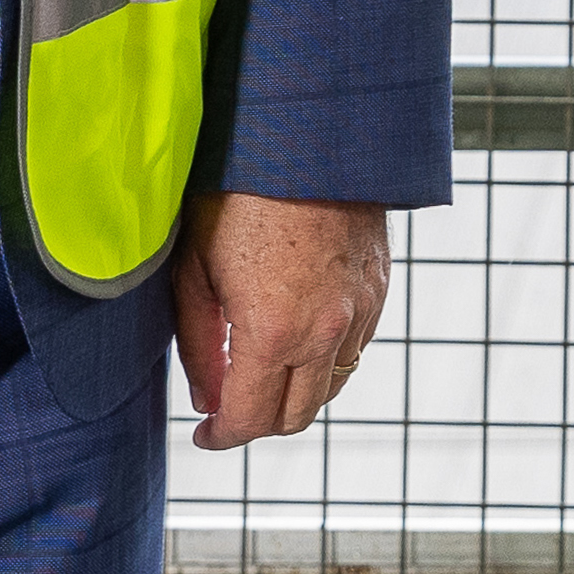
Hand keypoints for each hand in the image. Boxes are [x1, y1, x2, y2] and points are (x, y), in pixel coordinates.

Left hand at [180, 192, 392, 448]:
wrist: (305, 136)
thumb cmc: (238, 194)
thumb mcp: (194, 269)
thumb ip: (196, 344)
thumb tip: (205, 398)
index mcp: (272, 333)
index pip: (249, 420)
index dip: (221, 437)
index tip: (204, 434)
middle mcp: (324, 333)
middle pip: (295, 418)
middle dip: (257, 424)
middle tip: (228, 408)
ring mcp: (359, 313)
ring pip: (329, 388)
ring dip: (294, 395)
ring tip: (261, 373)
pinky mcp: (378, 292)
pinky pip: (353, 350)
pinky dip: (324, 360)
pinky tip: (297, 337)